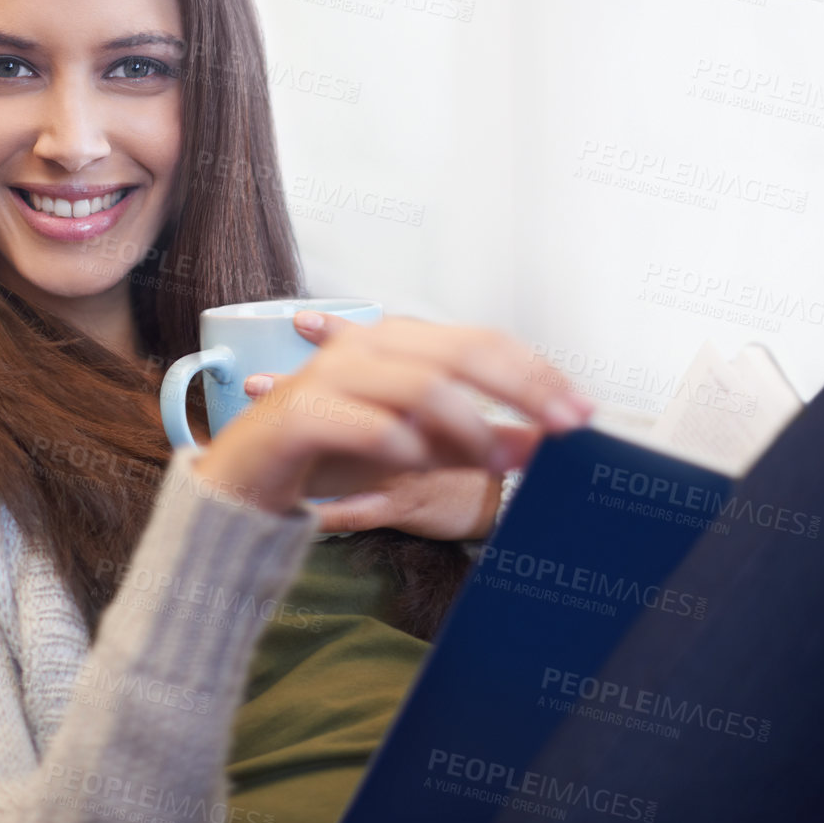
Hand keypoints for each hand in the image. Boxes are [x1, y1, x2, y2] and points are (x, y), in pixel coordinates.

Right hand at [189, 310, 591, 514]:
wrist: (242, 481)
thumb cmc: (329, 455)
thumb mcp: (414, 446)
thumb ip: (471, 438)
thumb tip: (539, 445)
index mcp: (396, 343)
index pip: (482, 341)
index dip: (537, 373)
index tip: (580, 411)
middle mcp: (366, 349)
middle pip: (461, 352)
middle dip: (522, 389)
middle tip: (564, 427)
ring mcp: (330, 378)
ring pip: (420, 384)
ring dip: (470, 426)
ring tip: (497, 459)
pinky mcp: (300, 416)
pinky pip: (368, 424)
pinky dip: (404, 445)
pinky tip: (420, 463)